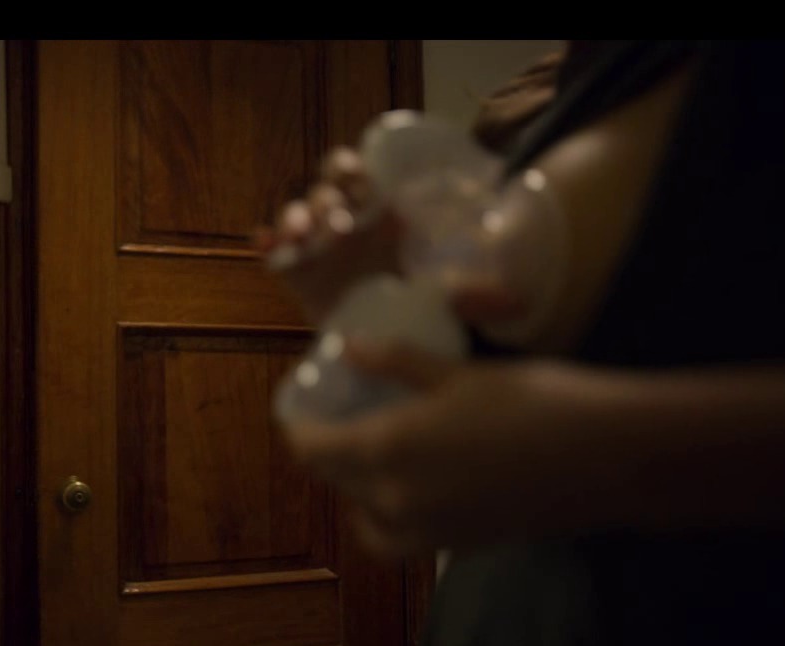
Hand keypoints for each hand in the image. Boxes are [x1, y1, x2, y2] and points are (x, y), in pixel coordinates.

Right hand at [257, 147, 527, 326]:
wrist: (379, 338)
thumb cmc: (412, 301)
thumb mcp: (444, 294)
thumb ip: (475, 294)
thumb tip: (520, 301)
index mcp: (375, 212)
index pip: (357, 173)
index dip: (352, 169)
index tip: (360, 181)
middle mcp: (342, 221)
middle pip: (324, 189)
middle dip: (327, 200)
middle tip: (340, 226)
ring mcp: (314, 245)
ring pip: (295, 214)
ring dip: (296, 218)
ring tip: (302, 236)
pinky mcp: (293, 272)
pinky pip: (273, 251)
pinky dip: (266, 244)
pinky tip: (265, 246)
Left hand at [284, 339, 616, 556]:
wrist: (607, 459)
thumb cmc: (534, 403)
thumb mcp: (458, 374)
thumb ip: (397, 364)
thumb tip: (351, 348)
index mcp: (385, 450)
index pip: (313, 449)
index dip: (299, 427)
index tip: (299, 406)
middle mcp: (394, 500)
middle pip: (335, 480)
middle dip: (326, 451)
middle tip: (336, 418)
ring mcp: (425, 531)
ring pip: (364, 514)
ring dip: (355, 487)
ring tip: (370, 452)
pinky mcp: (457, 546)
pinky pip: (398, 538)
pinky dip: (387, 519)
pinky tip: (406, 489)